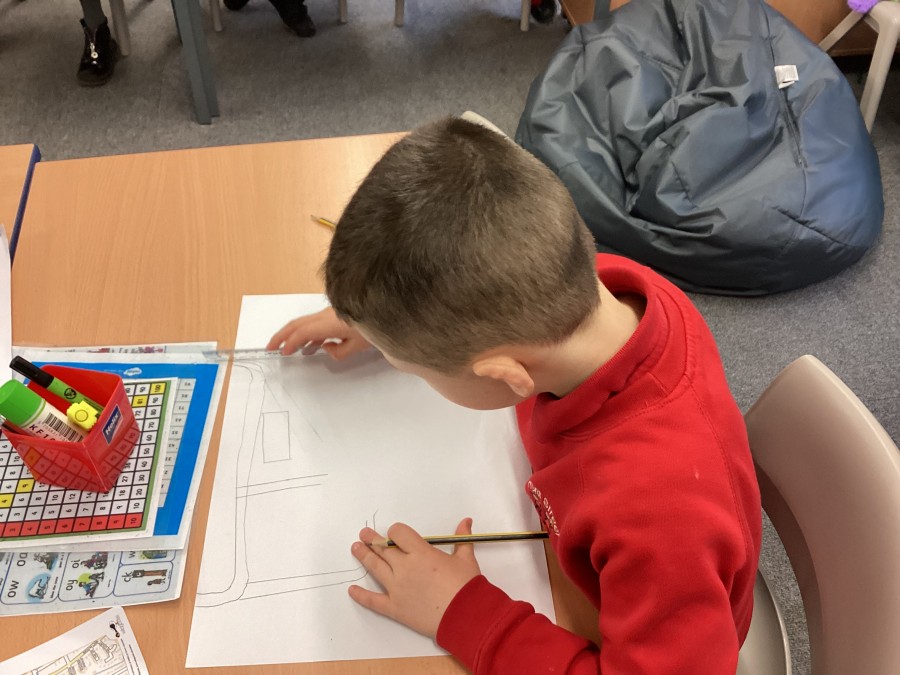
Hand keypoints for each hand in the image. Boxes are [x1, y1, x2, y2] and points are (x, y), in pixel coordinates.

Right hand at [266, 307, 370, 357]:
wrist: (387, 305)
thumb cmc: (376, 323)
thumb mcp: (359, 345)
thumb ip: (339, 352)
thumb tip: (326, 349)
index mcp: (329, 323)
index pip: (303, 333)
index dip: (290, 342)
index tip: (283, 352)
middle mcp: (326, 315)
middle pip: (298, 324)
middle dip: (282, 334)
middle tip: (271, 346)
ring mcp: (330, 312)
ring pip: (306, 322)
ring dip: (294, 333)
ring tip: (287, 347)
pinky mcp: (336, 312)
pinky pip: (316, 322)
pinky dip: (307, 332)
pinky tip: (311, 344)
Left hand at [348, 519, 480, 638]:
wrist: (465, 616)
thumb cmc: (466, 586)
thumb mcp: (466, 558)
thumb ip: (462, 537)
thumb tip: (466, 521)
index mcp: (421, 553)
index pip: (398, 533)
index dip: (395, 531)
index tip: (395, 533)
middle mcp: (405, 567)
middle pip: (383, 549)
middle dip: (372, 540)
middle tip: (364, 535)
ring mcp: (397, 588)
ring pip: (375, 568)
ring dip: (364, 556)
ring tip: (356, 548)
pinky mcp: (395, 607)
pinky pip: (374, 601)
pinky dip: (361, 595)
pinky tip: (352, 590)